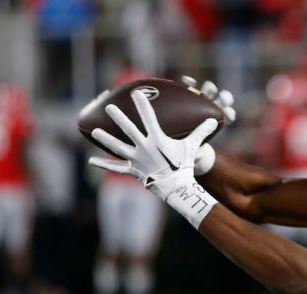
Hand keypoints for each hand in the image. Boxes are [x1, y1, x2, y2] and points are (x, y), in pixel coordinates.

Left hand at [88, 90, 216, 199]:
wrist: (177, 187)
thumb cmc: (185, 165)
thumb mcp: (193, 147)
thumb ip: (202, 132)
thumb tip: (215, 120)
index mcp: (157, 139)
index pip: (149, 118)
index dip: (142, 104)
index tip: (136, 93)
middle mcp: (144, 147)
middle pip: (128, 130)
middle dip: (119, 117)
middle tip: (109, 106)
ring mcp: (137, 159)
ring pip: (118, 147)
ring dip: (106, 139)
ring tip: (96, 130)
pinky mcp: (133, 171)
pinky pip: (116, 167)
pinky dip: (104, 164)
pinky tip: (91, 160)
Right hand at [181, 76, 234, 175]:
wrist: (176, 142)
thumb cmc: (188, 148)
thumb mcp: (193, 152)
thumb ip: (197, 153)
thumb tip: (198, 153)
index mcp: (217, 121)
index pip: (228, 115)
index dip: (230, 113)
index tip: (227, 113)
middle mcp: (211, 109)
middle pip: (223, 99)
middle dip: (225, 98)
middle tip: (221, 99)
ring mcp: (200, 100)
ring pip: (209, 89)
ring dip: (210, 88)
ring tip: (205, 90)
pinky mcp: (187, 95)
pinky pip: (190, 85)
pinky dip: (190, 82)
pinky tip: (186, 81)